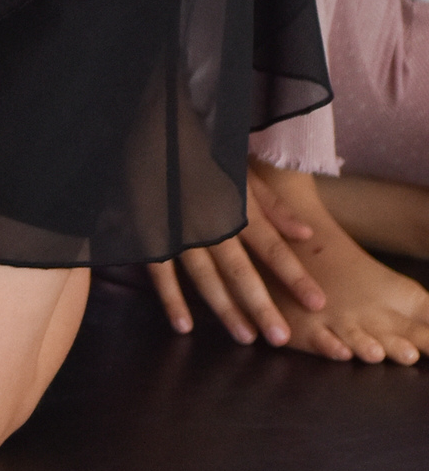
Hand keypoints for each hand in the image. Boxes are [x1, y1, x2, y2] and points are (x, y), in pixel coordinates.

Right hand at [147, 165, 326, 349]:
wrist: (156, 133)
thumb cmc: (206, 152)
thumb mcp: (243, 169)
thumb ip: (273, 204)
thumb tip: (306, 235)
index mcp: (237, 205)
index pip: (272, 246)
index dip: (294, 276)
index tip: (317, 302)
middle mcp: (211, 221)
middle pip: (240, 270)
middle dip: (262, 304)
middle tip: (280, 337)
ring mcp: (179, 229)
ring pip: (204, 276)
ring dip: (224, 308)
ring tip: (246, 337)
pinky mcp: (152, 233)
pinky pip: (161, 271)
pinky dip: (170, 298)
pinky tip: (184, 326)